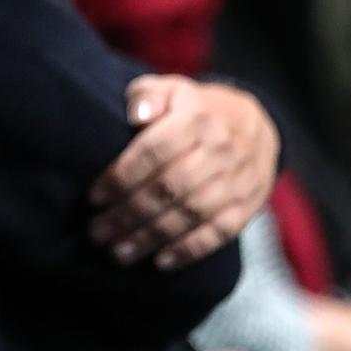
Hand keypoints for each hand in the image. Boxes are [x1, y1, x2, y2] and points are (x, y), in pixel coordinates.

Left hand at [86, 76, 279, 269]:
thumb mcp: (170, 89)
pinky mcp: (248, 205)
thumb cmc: (196, 109)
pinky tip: (160, 261)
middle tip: (97, 232)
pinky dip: (189, 250)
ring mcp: (237, 180)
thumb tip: (137, 115)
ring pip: (191, 214)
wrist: (256, 125)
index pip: (155, 150)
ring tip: (119, 253)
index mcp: (196, 118)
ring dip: (152, 237)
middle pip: (170, 188)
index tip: (94, 197)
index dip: (122, 176)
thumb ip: (147, 95)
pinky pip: (219, 232)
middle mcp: (220, 150)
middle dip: (129, 214)